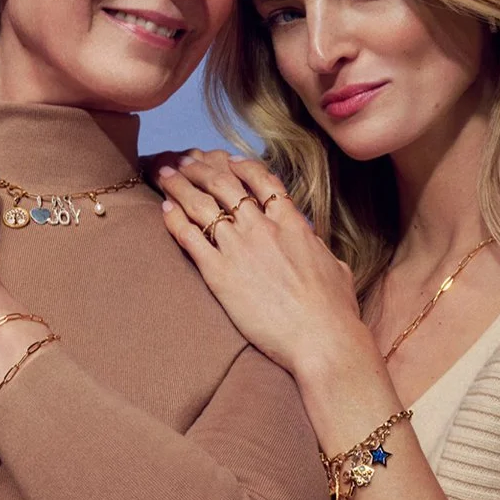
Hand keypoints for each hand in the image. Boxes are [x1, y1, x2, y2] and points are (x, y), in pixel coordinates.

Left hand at [157, 151, 372, 376]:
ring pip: (201, 204)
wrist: (321, 339)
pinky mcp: (219, 274)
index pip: (261, 180)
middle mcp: (262, 228)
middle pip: (224, 184)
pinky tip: (164, 209)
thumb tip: (313, 246)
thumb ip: (316, 250)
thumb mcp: (335, 267)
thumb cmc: (335, 311)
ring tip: (165, 175)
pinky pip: (189, 237)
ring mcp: (239, 249)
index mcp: (292, 223)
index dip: (241, 166)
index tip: (227, 160)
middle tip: (185, 160)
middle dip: (201, 168)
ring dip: (180, 186)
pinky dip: (174, 220)